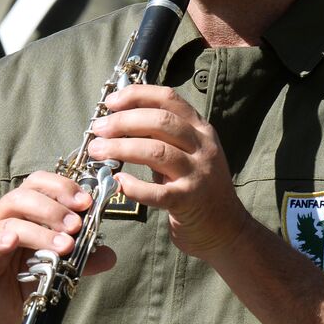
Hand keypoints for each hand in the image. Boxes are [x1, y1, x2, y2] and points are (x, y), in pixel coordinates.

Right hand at [0, 173, 114, 323]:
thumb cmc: (25, 282)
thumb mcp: (60, 268)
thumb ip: (83, 259)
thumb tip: (110, 254)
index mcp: (24, 211)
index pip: (40, 184)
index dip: (63, 187)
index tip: (87, 202)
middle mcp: (4, 216)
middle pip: (25, 195)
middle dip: (55, 208)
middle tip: (77, 225)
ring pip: (10, 219)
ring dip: (40, 230)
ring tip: (64, 246)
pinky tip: (12, 242)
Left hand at [86, 84, 251, 260]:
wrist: (226, 228)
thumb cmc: (198, 188)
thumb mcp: (188, 153)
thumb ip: (163, 136)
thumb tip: (119, 120)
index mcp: (200, 129)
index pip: (168, 98)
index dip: (136, 95)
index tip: (111, 101)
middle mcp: (202, 147)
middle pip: (159, 122)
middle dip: (123, 121)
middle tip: (98, 129)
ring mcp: (198, 174)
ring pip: (156, 151)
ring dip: (121, 148)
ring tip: (98, 151)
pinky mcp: (189, 201)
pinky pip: (157, 192)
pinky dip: (134, 187)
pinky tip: (118, 183)